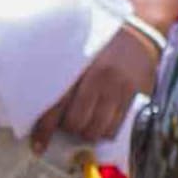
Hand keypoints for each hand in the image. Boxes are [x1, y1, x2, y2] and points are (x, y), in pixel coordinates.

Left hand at [33, 26, 161, 150]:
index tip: (38, 145)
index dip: (44, 129)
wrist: (140, 32)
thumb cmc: (102, 43)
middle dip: (69, 129)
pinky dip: (105, 131)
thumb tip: (42, 109)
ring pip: (95, 129)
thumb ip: (62, 75)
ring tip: (86, 124)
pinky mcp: (133, 95)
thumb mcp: (79, 51)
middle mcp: (97, 76)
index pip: (55, 104)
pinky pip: (115, 127)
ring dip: (87, 132)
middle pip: (75, 121)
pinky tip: (102, 123)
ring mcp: (117, 87)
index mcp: (77, 64)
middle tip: (68, 124)